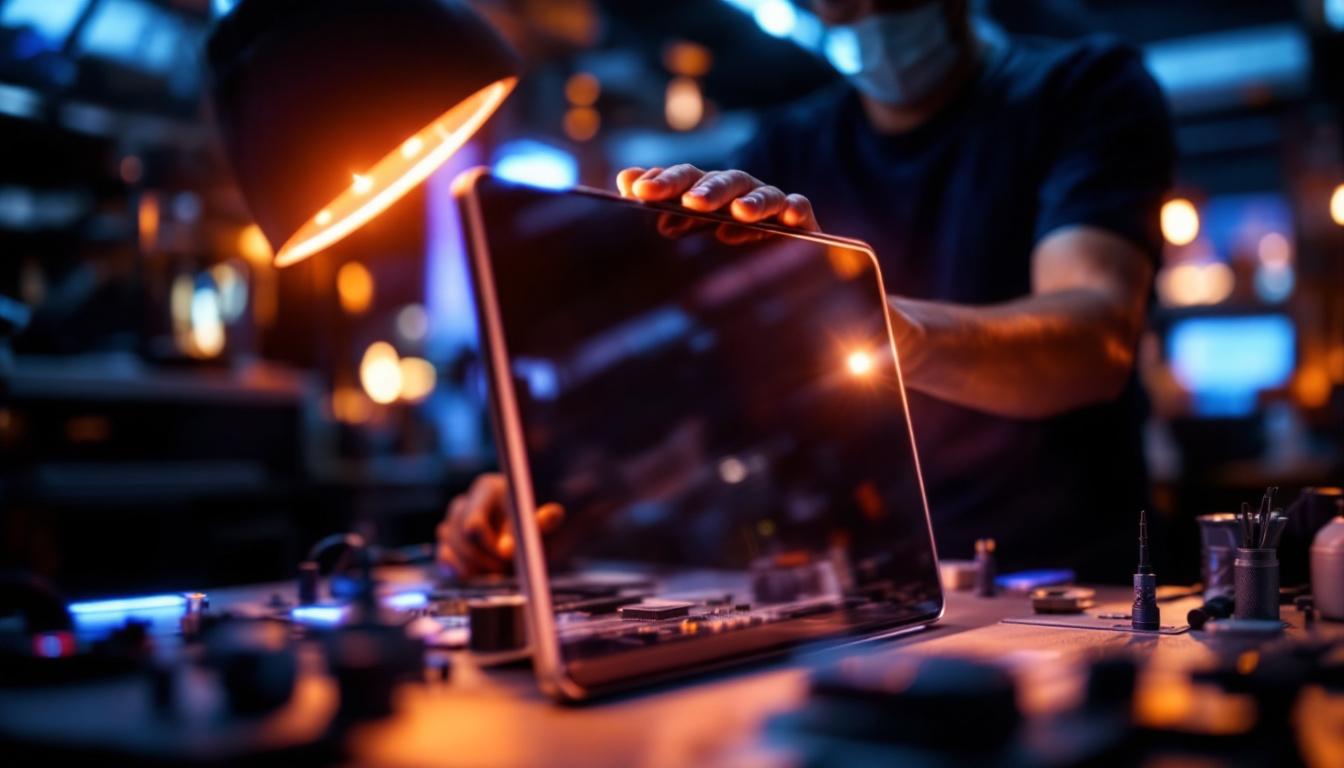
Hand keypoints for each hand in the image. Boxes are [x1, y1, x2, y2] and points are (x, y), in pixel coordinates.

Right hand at [436, 474, 564, 578]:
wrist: (527, 541)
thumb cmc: (533, 527)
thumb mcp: (540, 524)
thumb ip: (543, 520)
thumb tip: (552, 514)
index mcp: (487, 487)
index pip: (474, 523)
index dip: (489, 545)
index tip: (507, 556)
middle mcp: (467, 501)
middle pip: (460, 536)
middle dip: (482, 558)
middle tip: (503, 569)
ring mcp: (453, 521)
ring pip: (450, 545)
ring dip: (472, 565)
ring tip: (496, 572)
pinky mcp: (448, 541)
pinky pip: (443, 556)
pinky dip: (457, 569)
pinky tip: (475, 574)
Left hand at [616, 165, 818, 230]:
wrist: (781, 252)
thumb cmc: (729, 229)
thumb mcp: (692, 219)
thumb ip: (662, 202)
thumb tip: (623, 181)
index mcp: (710, 189)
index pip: (686, 177)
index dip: (664, 181)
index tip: (639, 192)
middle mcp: (739, 190)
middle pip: (723, 181)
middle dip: (706, 190)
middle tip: (690, 203)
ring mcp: (770, 201)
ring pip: (761, 193)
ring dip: (751, 201)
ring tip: (739, 214)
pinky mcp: (798, 218)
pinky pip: (798, 207)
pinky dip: (793, 209)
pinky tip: (787, 219)